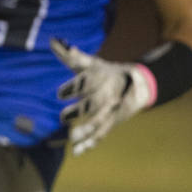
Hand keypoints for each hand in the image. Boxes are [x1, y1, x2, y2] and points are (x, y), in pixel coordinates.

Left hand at [52, 38, 154, 154]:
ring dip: (85, 130)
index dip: (72, 89)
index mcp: (99, 78)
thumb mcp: (92, 63)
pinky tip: (76, 151)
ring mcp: (110, 111)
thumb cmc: (107, 72)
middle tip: (63, 117)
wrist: (138, 84)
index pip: (85, 83)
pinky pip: (101, 135)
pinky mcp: (113, 122)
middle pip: (92, 104)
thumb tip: (53, 40)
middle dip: (79, 110)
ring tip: (71, 137)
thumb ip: (71, 55)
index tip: (60, 94)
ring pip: (98, 122)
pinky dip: (89, 144)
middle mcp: (105, 94)